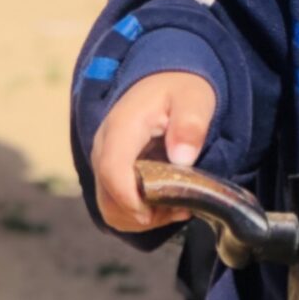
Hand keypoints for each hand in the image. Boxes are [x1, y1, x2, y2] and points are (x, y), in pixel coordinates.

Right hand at [88, 69, 217, 233]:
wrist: (165, 81)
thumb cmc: (180, 89)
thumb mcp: (194, 99)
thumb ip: (190, 124)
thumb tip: (182, 157)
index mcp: (122, 127)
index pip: (112, 170)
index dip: (131, 199)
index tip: (158, 211)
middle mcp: (104, 147)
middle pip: (108, 199)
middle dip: (143, 215)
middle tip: (178, 208)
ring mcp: (104, 162)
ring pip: (110, 209)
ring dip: (143, 218)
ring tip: (176, 207)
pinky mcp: (111, 173)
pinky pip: (116, 206)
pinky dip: (140, 215)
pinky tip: (167, 205)